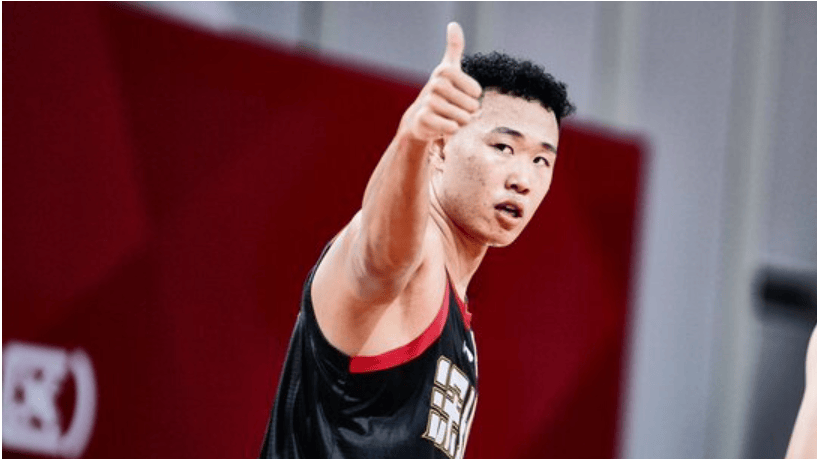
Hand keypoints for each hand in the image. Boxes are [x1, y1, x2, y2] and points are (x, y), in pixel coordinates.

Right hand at [400, 22, 482, 141]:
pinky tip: (447, 126)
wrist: (419, 117)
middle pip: (470, 105)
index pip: (475, 90)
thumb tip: (453, 24)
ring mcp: (428, 102)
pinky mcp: (424, 119)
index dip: (473, 97)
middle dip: (469, 111)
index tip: (466, 95)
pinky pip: (449, 127)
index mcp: (445, 71)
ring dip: (462, 121)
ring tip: (453, 118)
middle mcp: (435, 85)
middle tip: (459, 110)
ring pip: (461, 117)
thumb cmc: (440, 92)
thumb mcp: (448, 69)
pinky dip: (452, 129)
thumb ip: (454, 48)